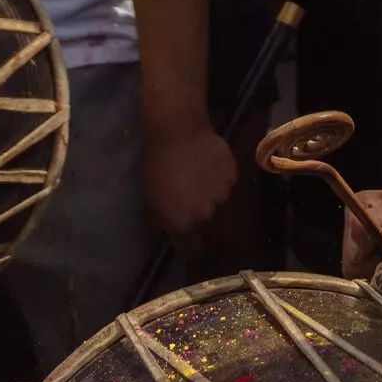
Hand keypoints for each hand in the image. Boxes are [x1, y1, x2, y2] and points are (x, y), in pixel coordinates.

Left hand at [143, 121, 237, 242]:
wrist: (177, 131)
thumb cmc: (157, 166)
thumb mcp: (149, 198)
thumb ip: (158, 223)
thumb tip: (164, 235)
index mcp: (183, 224)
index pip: (191, 250)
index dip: (190, 247)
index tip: (188, 240)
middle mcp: (205, 214)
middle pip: (205, 223)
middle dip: (197, 213)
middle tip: (188, 194)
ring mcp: (222, 195)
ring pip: (217, 202)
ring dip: (209, 194)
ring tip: (197, 174)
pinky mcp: (232, 176)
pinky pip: (226, 183)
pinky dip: (219, 177)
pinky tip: (207, 162)